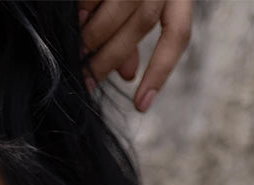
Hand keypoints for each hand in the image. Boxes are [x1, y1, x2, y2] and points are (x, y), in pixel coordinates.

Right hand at [78, 0, 192, 110]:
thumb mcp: (143, 1)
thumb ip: (134, 36)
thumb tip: (129, 74)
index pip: (177, 34)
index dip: (160, 71)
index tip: (140, 106)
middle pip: (142, 23)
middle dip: (111, 56)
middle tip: (87, 79)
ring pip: (122, 5)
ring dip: (97, 33)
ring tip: (79, 50)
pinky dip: (86, 7)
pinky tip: (76, 21)